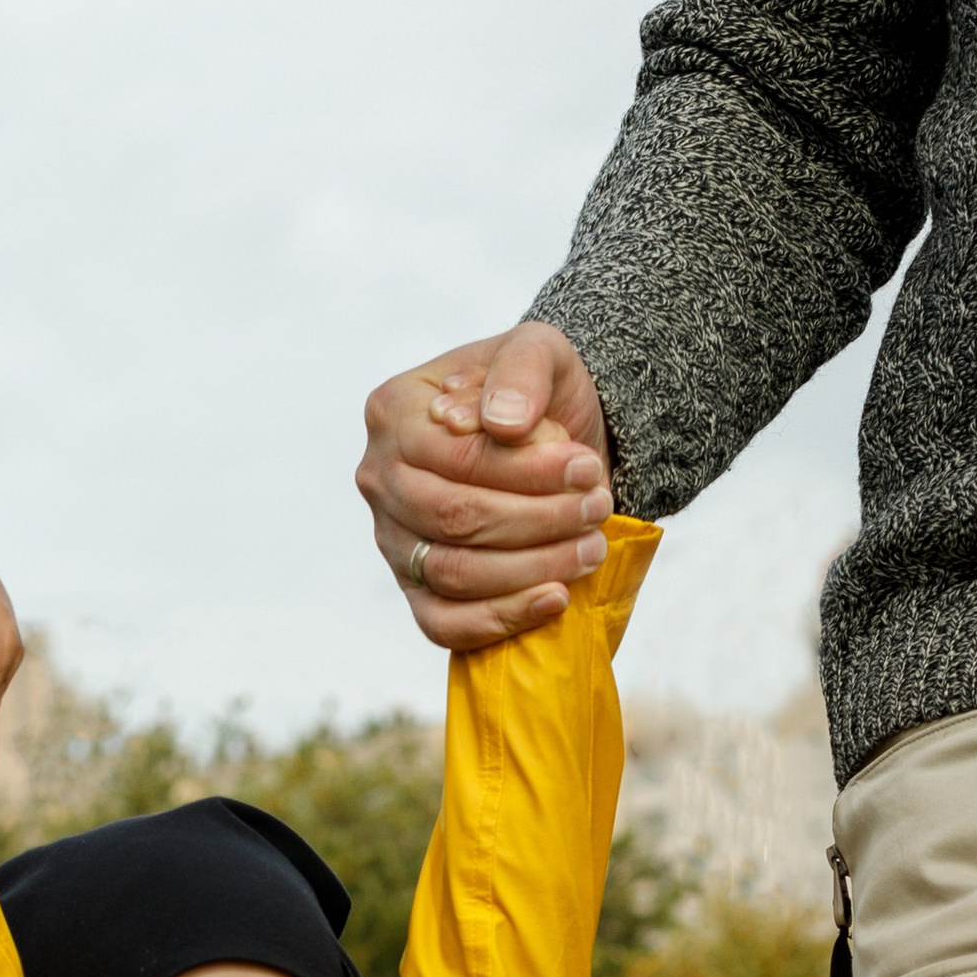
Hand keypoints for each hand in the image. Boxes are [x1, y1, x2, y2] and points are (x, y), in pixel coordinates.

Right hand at [357, 321, 612, 650]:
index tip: (588, 470)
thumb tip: (502, 423)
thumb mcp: (537, 352)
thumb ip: (520, 372)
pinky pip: (444, 624)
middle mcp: (380, 479)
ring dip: (533, 568)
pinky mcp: (414, 591)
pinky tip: (555, 599)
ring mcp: (392, 540)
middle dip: (537, 521)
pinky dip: (501, 620)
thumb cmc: (533, 391)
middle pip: (455, 520)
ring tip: (590, 547)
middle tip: (596, 510)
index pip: (458, 459)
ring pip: (455, 575)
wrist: (546, 435)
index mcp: (393, 413)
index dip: (527, 472)